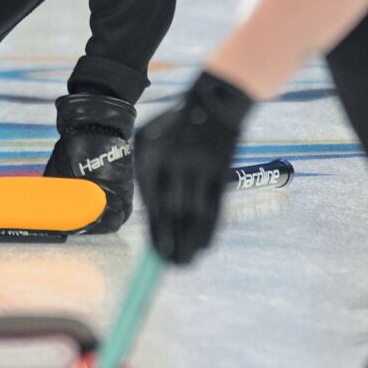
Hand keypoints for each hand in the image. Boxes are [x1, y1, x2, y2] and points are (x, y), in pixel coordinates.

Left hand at [134, 71, 253, 264]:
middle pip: (171, 211)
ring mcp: (198, 164)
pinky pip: (215, 204)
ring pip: (194, 212)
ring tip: (187, 263)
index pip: (151, 203)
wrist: (214, 101)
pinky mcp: (221, 168)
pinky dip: (211, 227)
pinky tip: (206, 245)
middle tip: (170, 266)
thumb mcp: (149, 136)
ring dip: (190, 241)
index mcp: (150, 155)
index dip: (155, 231)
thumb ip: (145, 171)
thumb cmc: (176, 124)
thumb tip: (151, 217)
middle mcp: (173, 160)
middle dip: (170, 242)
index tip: (157, 253)